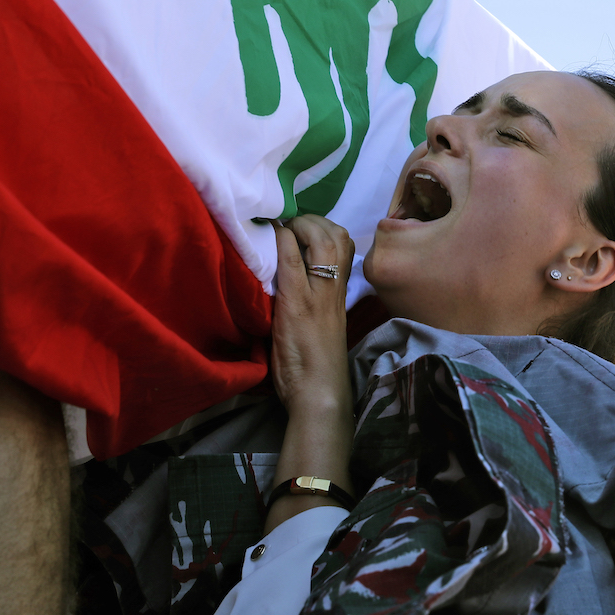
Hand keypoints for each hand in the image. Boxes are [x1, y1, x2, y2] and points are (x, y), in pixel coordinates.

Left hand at [266, 215, 356, 532]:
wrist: (319, 395)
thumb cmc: (315, 371)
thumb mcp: (320, 329)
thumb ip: (313, 305)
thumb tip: (294, 286)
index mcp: (339, 297)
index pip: (344, 246)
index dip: (324, 227)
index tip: (302, 223)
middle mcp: (333, 291)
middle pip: (337, 235)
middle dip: (313, 219)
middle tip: (290, 221)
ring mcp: (316, 295)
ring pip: (321, 241)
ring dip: (300, 225)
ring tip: (283, 226)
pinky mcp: (297, 304)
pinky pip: (292, 262)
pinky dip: (281, 241)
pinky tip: (270, 235)